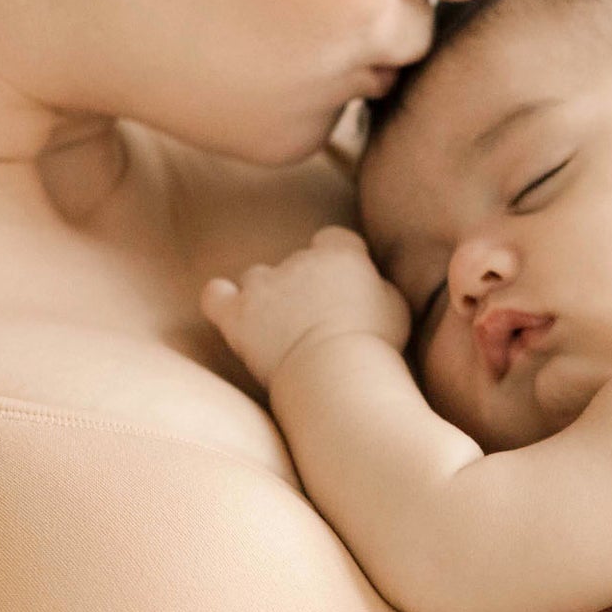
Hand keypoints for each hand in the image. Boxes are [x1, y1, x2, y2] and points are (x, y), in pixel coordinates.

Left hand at [201, 226, 409, 386]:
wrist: (337, 372)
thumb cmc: (374, 346)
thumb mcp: (396, 306)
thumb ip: (377, 283)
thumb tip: (369, 281)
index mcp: (340, 255)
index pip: (333, 239)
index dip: (336, 261)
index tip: (342, 288)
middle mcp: (299, 260)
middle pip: (296, 262)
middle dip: (302, 287)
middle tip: (316, 324)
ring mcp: (265, 286)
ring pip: (258, 278)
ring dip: (265, 297)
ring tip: (278, 329)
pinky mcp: (238, 314)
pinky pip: (216, 295)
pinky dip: (221, 301)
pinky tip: (232, 313)